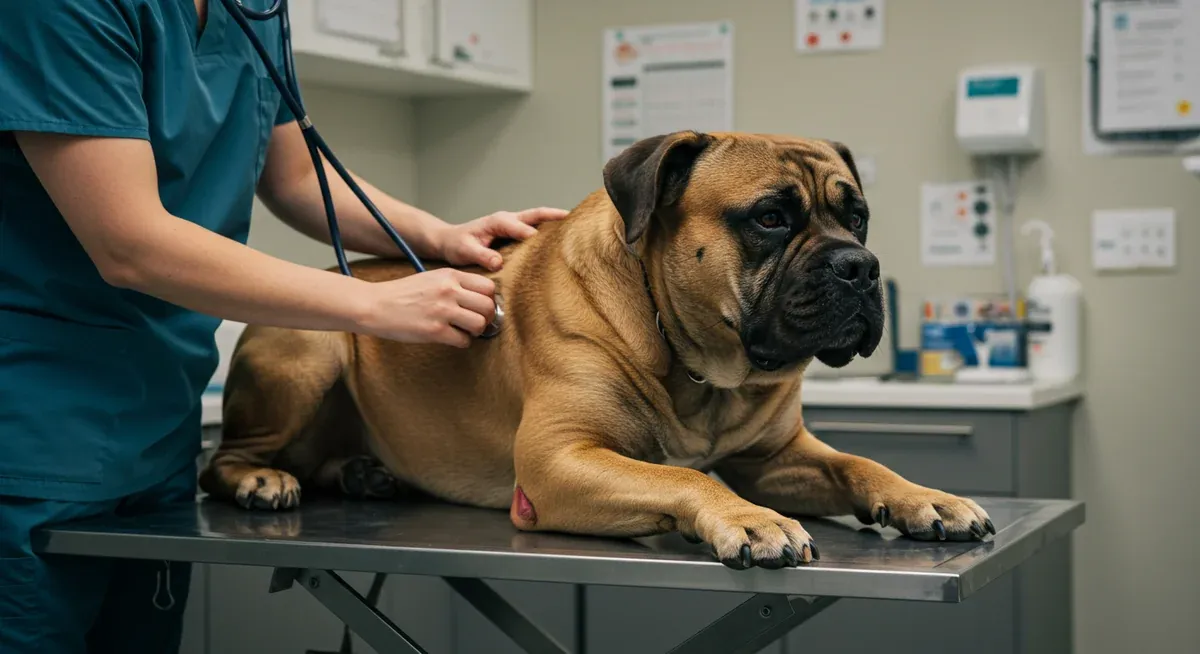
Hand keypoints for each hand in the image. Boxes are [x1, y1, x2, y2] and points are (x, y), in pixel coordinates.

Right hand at [358, 268, 495, 347]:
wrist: (375, 305)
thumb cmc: (403, 294)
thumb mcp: (432, 278)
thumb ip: (455, 284)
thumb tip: (481, 298)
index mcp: (450, 275)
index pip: (488, 286)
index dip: (488, 299)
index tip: (480, 306)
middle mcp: (449, 291)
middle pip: (488, 305)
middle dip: (486, 317)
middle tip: (476, 322)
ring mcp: (442, 311)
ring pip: (479, 324)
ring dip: (476, 331)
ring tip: (464, 331)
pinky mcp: (435, 331)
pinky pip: (463, 340)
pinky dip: (461, 342)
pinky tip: (452, 338)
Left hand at [436, 207, 568, 270]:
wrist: (449, 240)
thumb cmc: (456, 244)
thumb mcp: (464, 250)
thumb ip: (480, 255)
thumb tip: (498, 262)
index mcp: (497, 222)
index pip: (517, 225)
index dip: (528, 232)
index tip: (539, 239)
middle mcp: (508, 219)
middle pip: (536, 214)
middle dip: (554, 215)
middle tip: (574, 218)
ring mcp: (513, 224)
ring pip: (538, 219)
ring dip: (555, 221)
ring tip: (575, 227)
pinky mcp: (514, 232)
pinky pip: (535, 228)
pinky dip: (548, 229)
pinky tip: (560, 239)